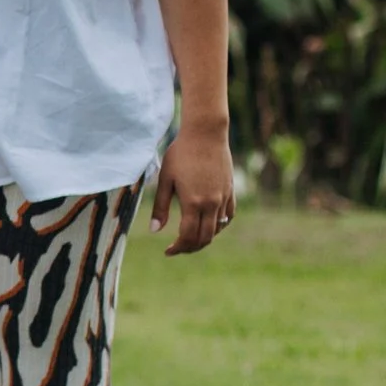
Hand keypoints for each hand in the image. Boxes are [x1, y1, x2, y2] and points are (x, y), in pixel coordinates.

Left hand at [151, 123, 234, 255]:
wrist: (206, 134)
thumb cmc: (181, 154)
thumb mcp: (165, 179)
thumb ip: (160, 206)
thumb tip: (155, 230)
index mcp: (193, 202)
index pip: (188, 236)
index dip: (178, 248)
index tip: (168, 251)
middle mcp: (211, 203)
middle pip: (204, 238)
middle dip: (190, 248)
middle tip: (177, 248)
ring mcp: (223, 198)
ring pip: (217, 229)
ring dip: (204, 239)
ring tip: (190, 239)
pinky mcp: (230, 191)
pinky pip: (228, 217)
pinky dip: (219, 226)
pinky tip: (209, 225)